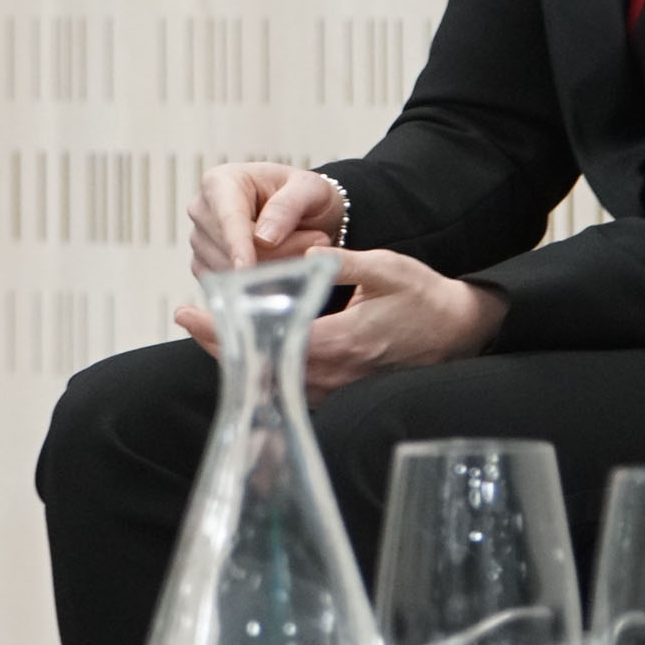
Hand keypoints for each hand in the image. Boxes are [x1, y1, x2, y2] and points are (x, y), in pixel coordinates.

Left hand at [173, 247, 506, 404]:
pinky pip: (292, 384)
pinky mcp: (342, 392)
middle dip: (219, 343)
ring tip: (209, 328)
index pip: (266, 342)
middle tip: (187, 316)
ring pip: (273, 379)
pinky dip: (265, 366)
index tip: (191, 314)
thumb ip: (346, 261)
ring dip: (240, 356)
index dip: (223, 331)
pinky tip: (250, 346)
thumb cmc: (424, 297)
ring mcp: (338, 389)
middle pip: (260, 367)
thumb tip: (306, 252)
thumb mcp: (388, 268)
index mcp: (339, 342)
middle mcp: (334, 374)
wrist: (458, 332)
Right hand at [187, 160, 345, 277]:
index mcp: (220, 182)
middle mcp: (202, 210)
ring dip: (271, 271)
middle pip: (230, 248)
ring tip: (304, 249)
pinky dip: (258, 286)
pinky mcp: (204, 267)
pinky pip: (228, 288)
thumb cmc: (303, 194)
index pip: (228, 217)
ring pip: (229, 272)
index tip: (245, 267)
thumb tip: (264, 238)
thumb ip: (289, 206)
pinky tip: (282, 271)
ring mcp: (199, 241)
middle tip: (318, 239)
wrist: (304, 214)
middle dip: (275, 254)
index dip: (238, 244)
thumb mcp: (309, 188)